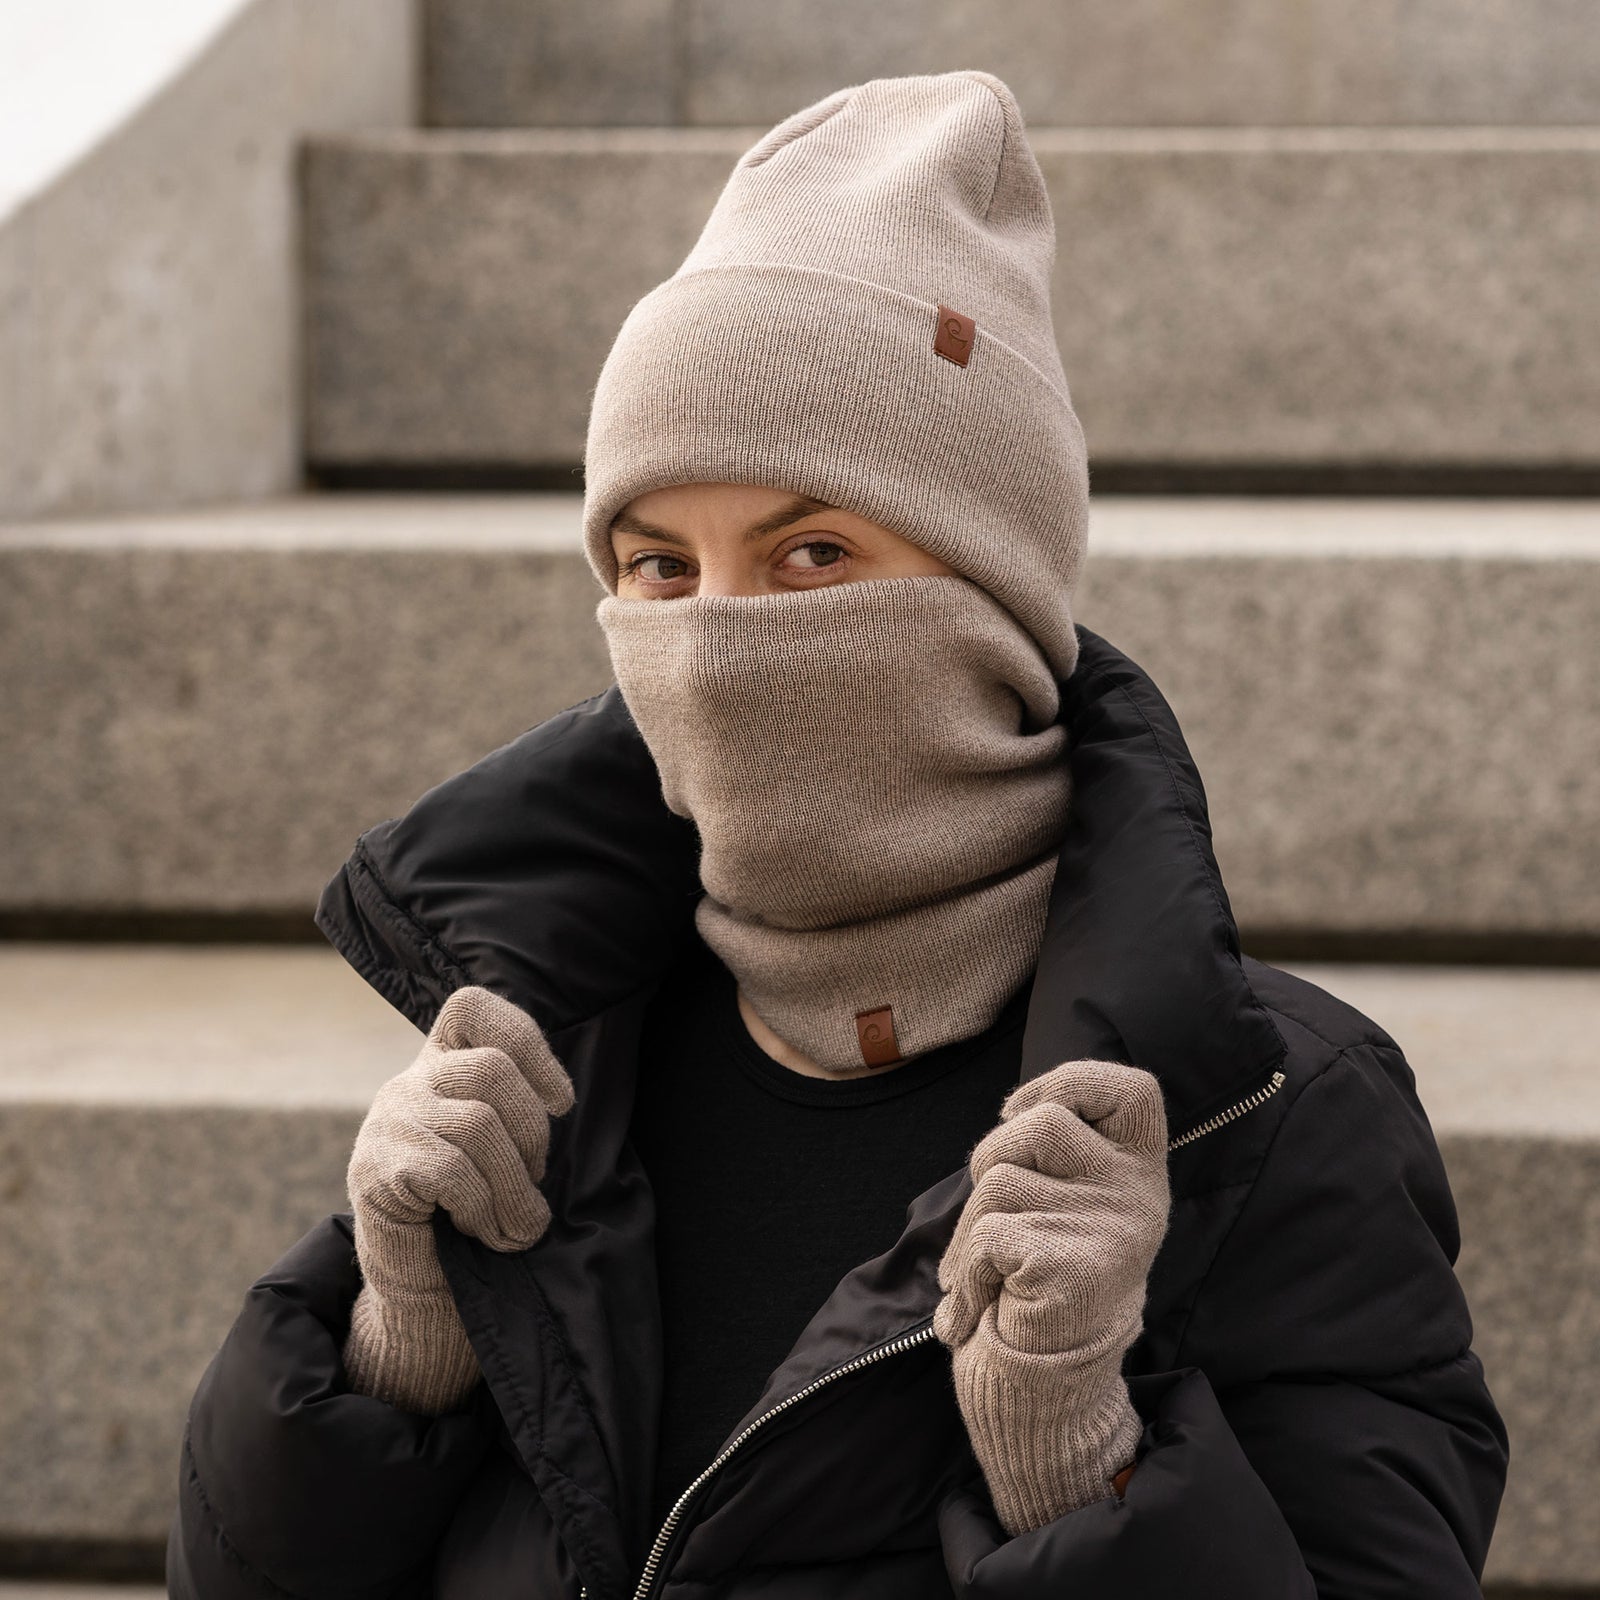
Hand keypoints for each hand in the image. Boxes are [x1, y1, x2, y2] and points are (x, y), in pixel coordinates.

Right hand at [342, 985, 574, 1413]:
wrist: (421, 1289)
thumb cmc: (476, 1214)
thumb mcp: (502, 1152)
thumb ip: (517, 1112)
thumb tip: (562, 1099)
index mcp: (443, 1066)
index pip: (472, 1007)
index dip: (527, 1039)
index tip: (561, 1102)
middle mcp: (410, 1083)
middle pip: (493, 1069)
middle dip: (533, 1134)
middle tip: (536, 1184)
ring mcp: (389, 1122)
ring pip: (479, 1125)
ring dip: (515, 1188)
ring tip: (518, 1227)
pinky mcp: (377, 1169)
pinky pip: (452, 1172)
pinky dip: (482, 1208)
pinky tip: (480, 1231)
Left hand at [932, 1058, 1169, 1533]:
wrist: (1057, 1375)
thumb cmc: (1052, 1266)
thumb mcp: (1073, 1197)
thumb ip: (1060, 1149)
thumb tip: (1015, 1105)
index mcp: (1140, 1168)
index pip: (1129, 1088)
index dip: (1069, 1081)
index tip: (1022, 1109)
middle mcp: (1137, 1195)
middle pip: (1038, 1124)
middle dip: (989, 1157)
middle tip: (988, 1211)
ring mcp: (1110, 1233)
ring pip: (998, 1179)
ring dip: (966, 1224)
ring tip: (979, 1267)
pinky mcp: (1073, 1272)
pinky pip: (986, 1237)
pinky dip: (965, 1270)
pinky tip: (972, 1306)